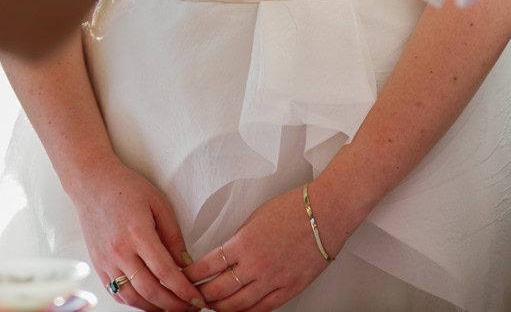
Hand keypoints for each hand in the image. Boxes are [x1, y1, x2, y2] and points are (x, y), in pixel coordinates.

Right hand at [70, 157, 204, 310]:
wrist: (91, 183)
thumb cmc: (125, 188)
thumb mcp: (158, 203)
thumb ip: (173, 236)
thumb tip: (186, 264)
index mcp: (138, 234)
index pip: (166, 272)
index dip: (184, 290)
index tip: (198, 298)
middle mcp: (119, 251)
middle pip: (150, 291)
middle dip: (173, 305)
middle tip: (190, 308)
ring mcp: (106, 261)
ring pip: (132, 298)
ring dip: (154, 308)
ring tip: (172, 308)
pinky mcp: (98, 265)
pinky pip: (117, 292)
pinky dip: (134, 302)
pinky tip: (149, 301)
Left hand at [182, 184, 337, 311]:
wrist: (326, 213)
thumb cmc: (294, 209)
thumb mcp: (255, 218)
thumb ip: (239, 240)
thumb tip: (225, 256)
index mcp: (243, 243)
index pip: (207, 266)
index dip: (192, 276)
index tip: (184, 278)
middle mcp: (256, 265)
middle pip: (218, 291)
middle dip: (202, 296)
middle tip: (192, 296)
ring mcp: (273, 280)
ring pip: (238, 305)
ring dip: (220, 307)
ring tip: (212, 306)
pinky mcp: (290, 288)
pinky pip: (262, 308)